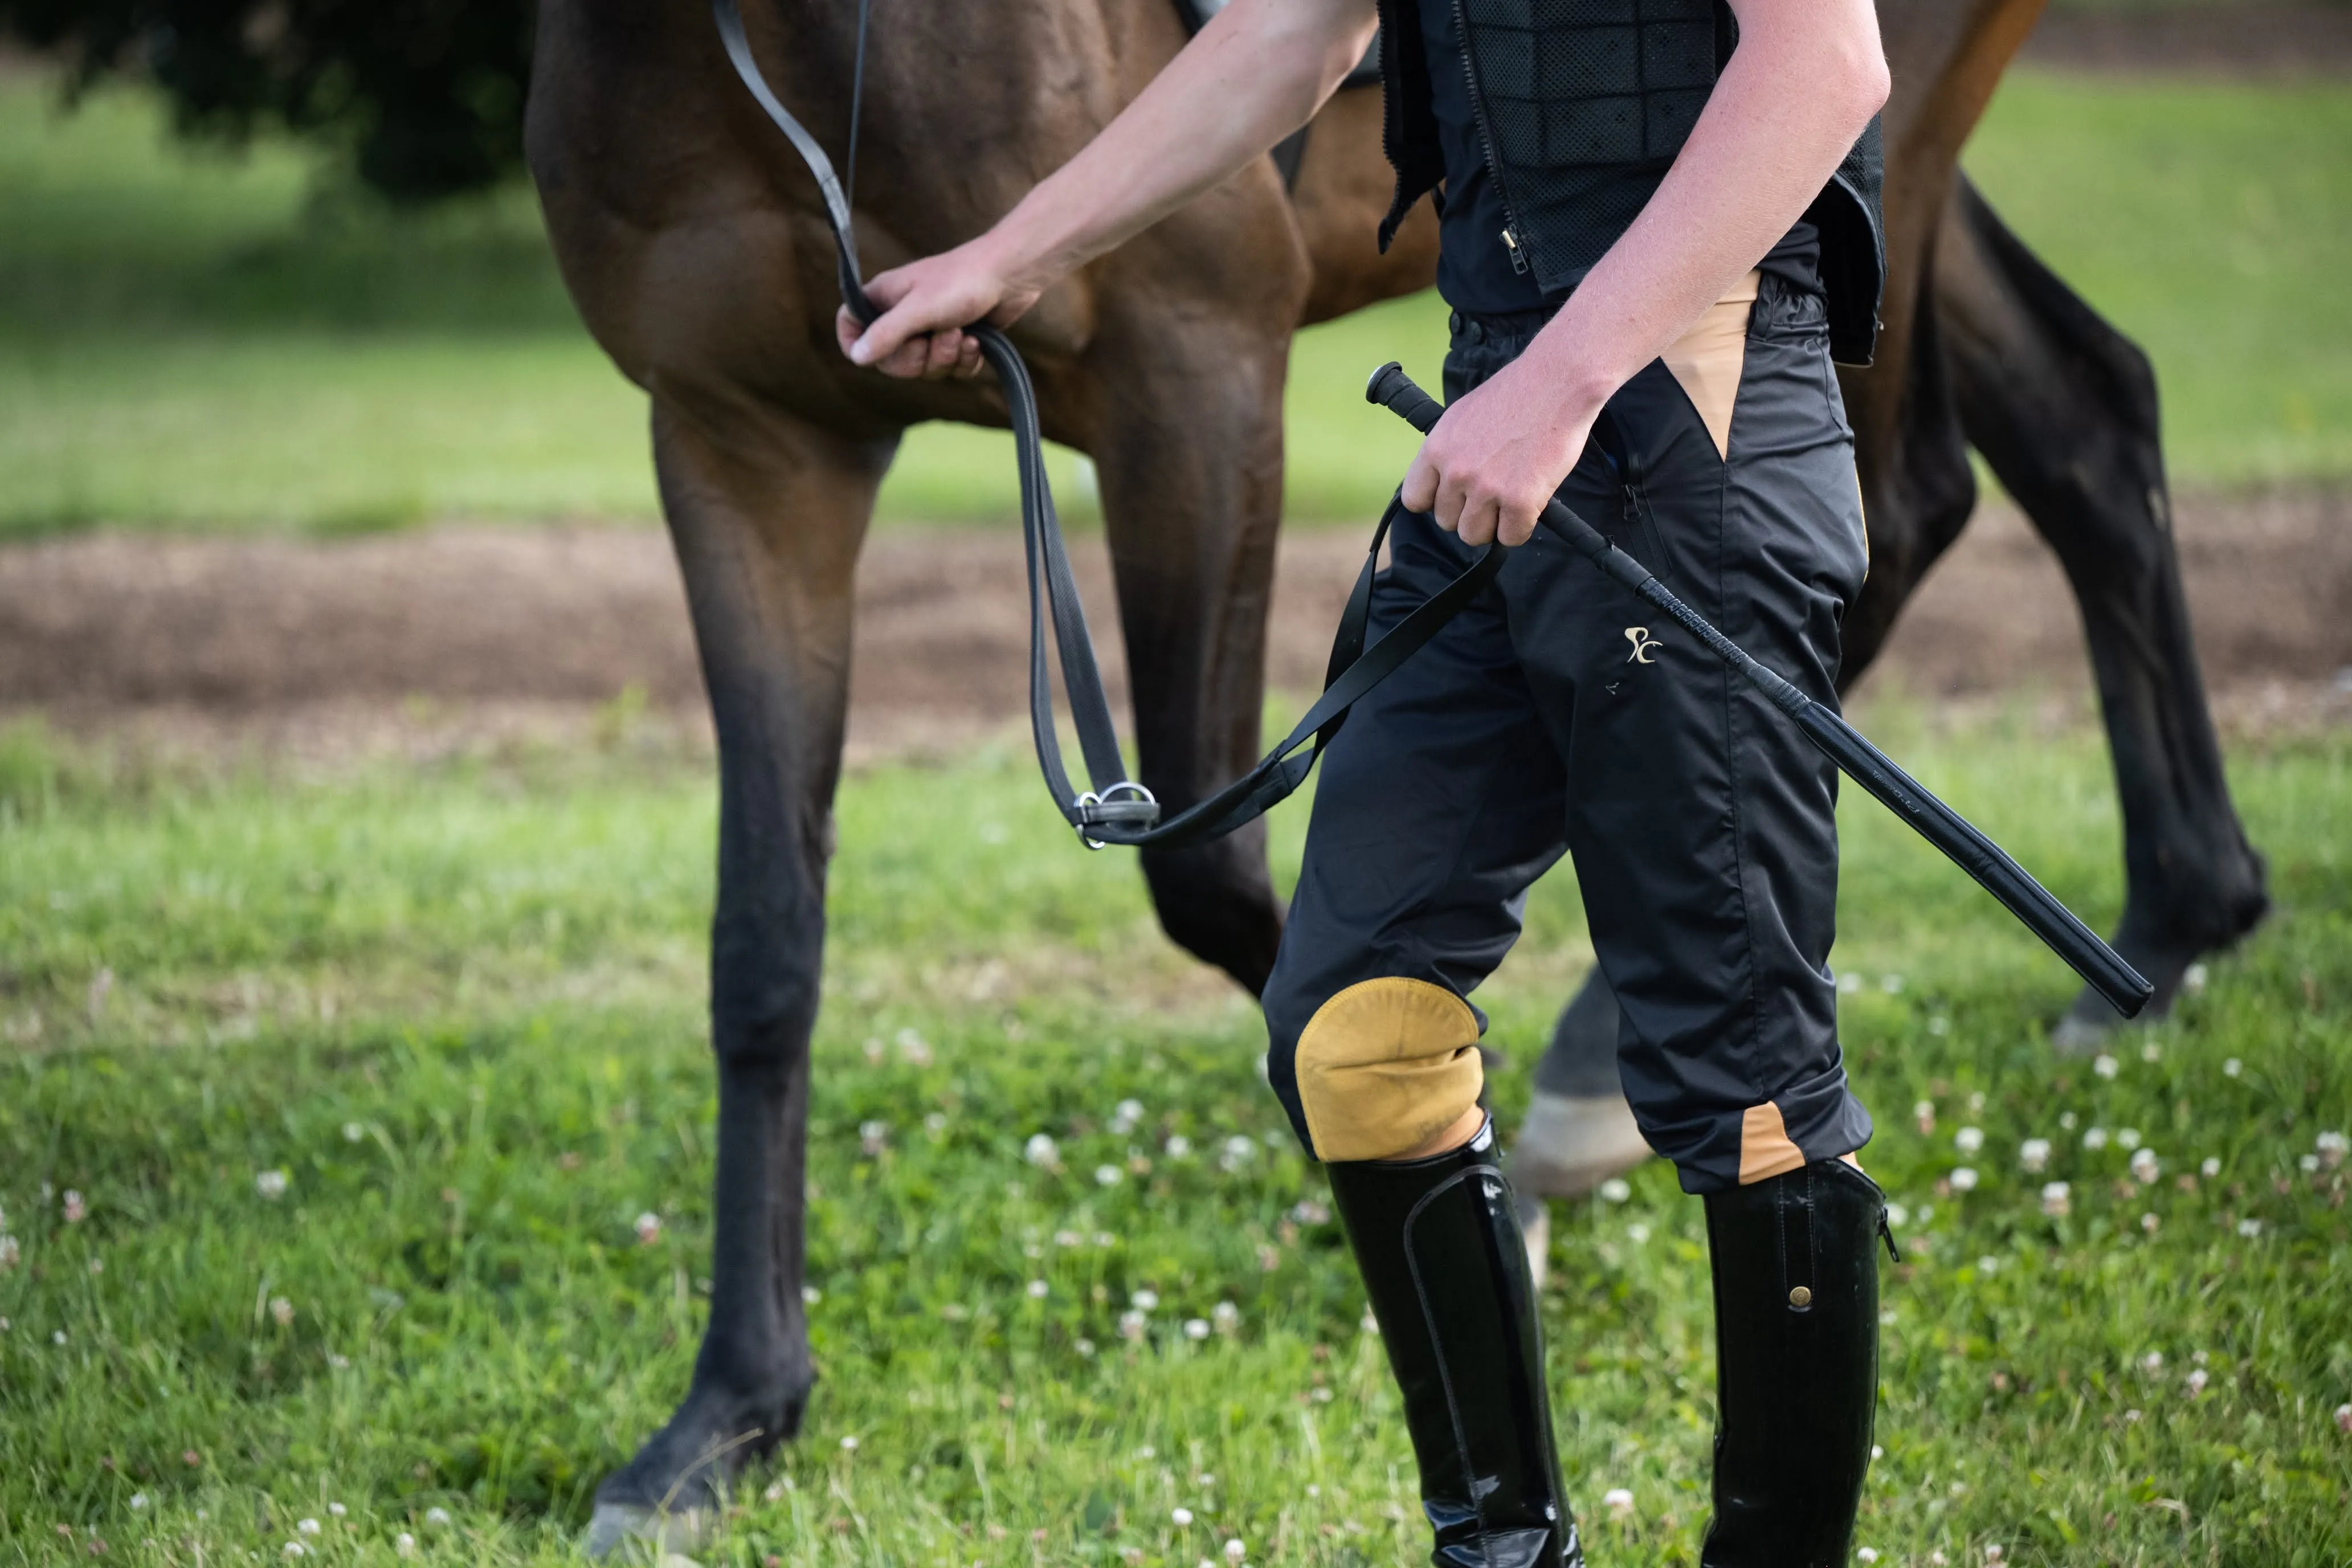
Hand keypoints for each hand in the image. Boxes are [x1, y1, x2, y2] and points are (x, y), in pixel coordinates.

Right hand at [837, 235, 1042, 379]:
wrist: (1010, 275)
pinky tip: (976, 342)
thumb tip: (856, 357)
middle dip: (917, 359)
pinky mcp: (957, 340)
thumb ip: (885, 334)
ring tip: (961, 333)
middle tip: (934, 338)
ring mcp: (930, 329)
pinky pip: (951, 369)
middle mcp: (903, 315)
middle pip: (891, 361)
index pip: (850, 324)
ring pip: (924, 368)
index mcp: (884, 299)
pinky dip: (965, 361)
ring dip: (946, 357)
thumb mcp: (918, 309)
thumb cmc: (961, 282)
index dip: (854, 344)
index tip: (870, 355)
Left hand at [1399, 356, 1602, 546]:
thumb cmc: (1516, 393)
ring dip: (1492, 525)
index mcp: (1437, 449)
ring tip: (1508, 502)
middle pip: (1447, 522)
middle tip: (1492, 494)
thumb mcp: (1462, 416)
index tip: (1454, 496)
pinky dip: (1521, 528)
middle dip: (1469, 512)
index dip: (1436, 501)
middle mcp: (1456, 472)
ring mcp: (1487, 488)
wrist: (1558, 381)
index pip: (1415, 499)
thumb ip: (1449, 451)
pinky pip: (1511, 537)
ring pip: (1474, 535)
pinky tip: (1530, 506)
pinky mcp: (1520, 501)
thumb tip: (1443, 481)